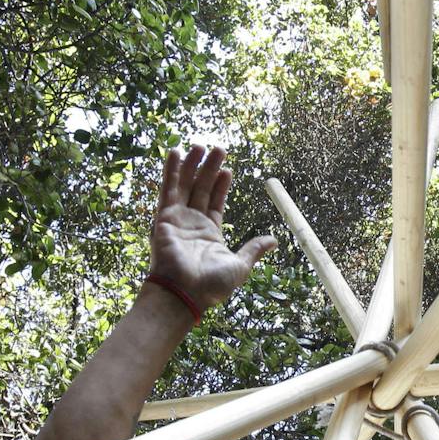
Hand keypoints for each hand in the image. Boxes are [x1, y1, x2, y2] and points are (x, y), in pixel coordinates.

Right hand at [150, 145, 275, 311]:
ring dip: (192, 165)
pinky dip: (170, 170)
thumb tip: (273, 241)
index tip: (229, 170)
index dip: (221, 185)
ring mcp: (177, 219)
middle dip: (210, 169)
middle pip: (201, 189)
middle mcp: (192, 224)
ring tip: (201, 145)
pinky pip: (167, 189)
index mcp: (210, 234)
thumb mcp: (240, 265)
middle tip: (219, 149)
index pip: (216, 202)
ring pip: (185, 185)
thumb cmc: (211, 285)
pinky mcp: (164, 217)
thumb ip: (253, 249)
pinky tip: (175, 152)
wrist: (186, 294)